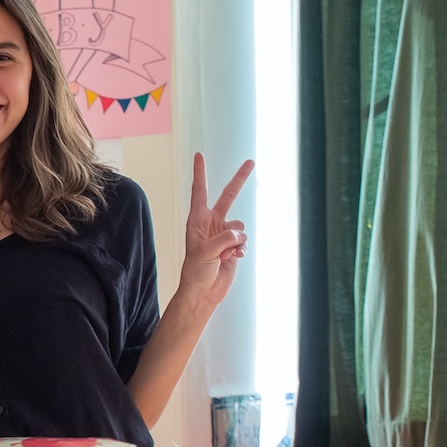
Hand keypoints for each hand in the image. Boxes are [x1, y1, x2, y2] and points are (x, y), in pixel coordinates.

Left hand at [176, 153, 252, 309]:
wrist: (204, 291)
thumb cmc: (196, 271)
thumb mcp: (206, 251)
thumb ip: (224, 237)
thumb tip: (240, 233)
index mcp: (197, 220)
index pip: (199, 191)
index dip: (200, 173)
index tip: (199, 155)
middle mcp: (212, 223)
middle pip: (228, 197)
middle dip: (239, 180)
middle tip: (250, 162)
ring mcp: (224, 234)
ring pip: (241, 227)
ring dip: (236, 242)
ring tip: (224, 255)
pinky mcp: (234, 246)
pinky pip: (245, 241)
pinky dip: (241, 250)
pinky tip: (232, 260)